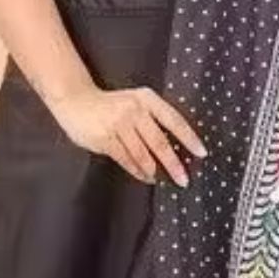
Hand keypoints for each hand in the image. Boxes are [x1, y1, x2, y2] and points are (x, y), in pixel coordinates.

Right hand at [46, 85, 206, 186]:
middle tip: (184, 179)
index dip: (189, 138)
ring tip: (161, 179)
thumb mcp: (136, 103)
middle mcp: (135, 109)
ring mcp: (119, 124)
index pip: (174, 119)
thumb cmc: (111, 105)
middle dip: (173, 163)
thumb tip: (177, 146)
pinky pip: (126, 159)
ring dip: (154, 170)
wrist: (76, 100)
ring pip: (143, 154)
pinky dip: (137, 171)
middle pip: (160, 141)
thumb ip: (154, 119)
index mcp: (147, 99)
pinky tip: (145, 176)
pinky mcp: (105, 138)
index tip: (202, 153)